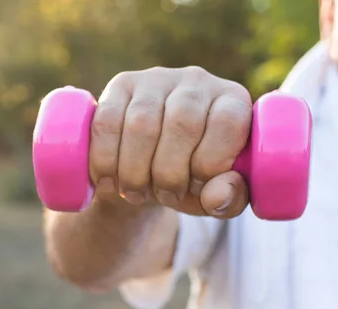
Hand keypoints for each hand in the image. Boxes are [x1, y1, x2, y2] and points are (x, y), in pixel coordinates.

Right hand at [89, 66, 251, 217]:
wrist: (147, 167)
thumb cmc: (190, 180)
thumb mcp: (214, 195)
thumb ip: (228, 199)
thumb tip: (216, 196)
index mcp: (232, 101)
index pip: (227, 123)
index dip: (211, 162)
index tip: (197, 188)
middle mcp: (197, 81)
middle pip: (181, 123)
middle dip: (169, 173)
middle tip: (165, 197)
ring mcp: (156, 79)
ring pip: (141, 124)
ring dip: (135, 171)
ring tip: (136, 193)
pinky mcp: (121, 84)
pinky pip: (108, 120)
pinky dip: (105, 158)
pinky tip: (107, 181)